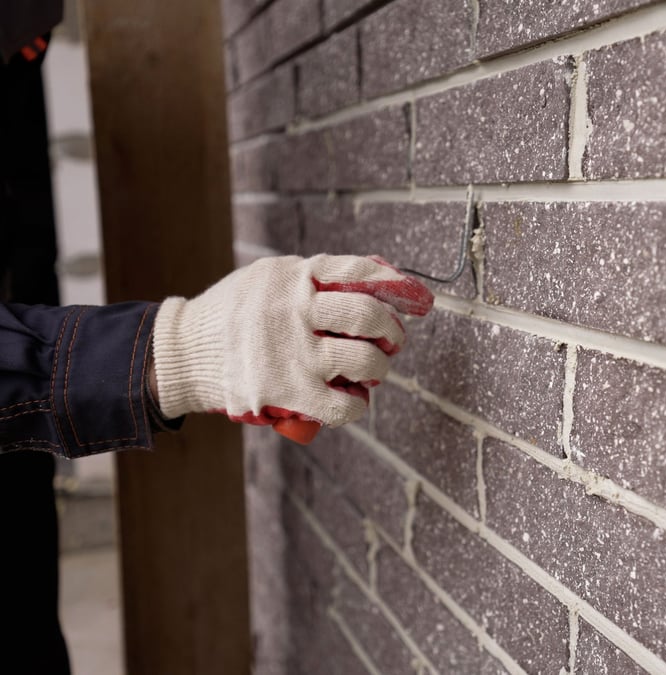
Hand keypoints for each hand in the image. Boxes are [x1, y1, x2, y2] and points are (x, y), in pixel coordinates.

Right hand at [151, 255, 431, 427]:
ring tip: (373, 368)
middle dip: (392, 329)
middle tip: (392, 339)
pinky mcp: (288, 392)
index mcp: (293, 276)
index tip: (412, 300)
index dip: (395, 285)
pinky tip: (354, 400)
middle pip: (368, 314)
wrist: (182, 353)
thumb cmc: (233, 315)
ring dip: (379, 366)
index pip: (359, 271)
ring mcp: (294, 353)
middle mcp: (295, 310)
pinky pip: (344, 405)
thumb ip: (310, 278)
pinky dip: (357, 405)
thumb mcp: (267, 278)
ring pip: (365, 359)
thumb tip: (372, 281)